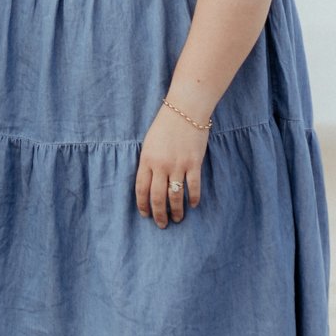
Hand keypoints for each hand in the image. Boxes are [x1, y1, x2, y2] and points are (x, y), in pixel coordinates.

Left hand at [135, 99, 210, 228]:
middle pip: (158, 197)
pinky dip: (193, 198)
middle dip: (159, 214)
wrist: (185, 110)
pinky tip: (193, 205)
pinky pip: (193, 187)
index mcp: (146, 160)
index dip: (143, 205)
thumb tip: (149, 184)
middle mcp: (161, 165)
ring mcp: (178, 165)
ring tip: (178, 219)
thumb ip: (148, 163)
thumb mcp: (149, 144)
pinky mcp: (194, 163)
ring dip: (176, 211)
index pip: (141, 189)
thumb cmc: (165, 126)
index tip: (145, 215)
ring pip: (176, 196)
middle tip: (162, 225)